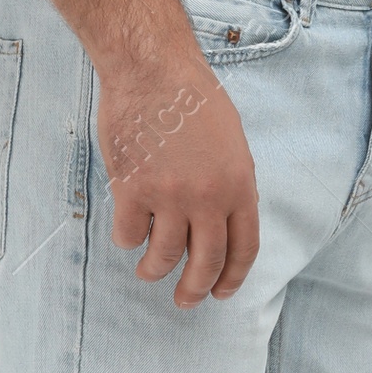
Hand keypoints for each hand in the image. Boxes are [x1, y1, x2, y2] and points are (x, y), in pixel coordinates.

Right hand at [99, 60, 259, 304]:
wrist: (152, 70)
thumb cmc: (192, 99)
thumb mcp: (232, 143)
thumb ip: (231, 184)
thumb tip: (223, 223)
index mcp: (240, 186)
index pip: (244, 248)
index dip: (233, 278)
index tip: (221, 292)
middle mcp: (209, 198)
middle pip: (206, 263)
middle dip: (195, 290)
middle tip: (186, 301)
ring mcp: (170, 196)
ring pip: (163, 258)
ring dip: (154, 272)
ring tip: (149, 273)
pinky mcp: (133, 191)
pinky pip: (129, 235)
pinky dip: (127, 239)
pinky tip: (128, 229)